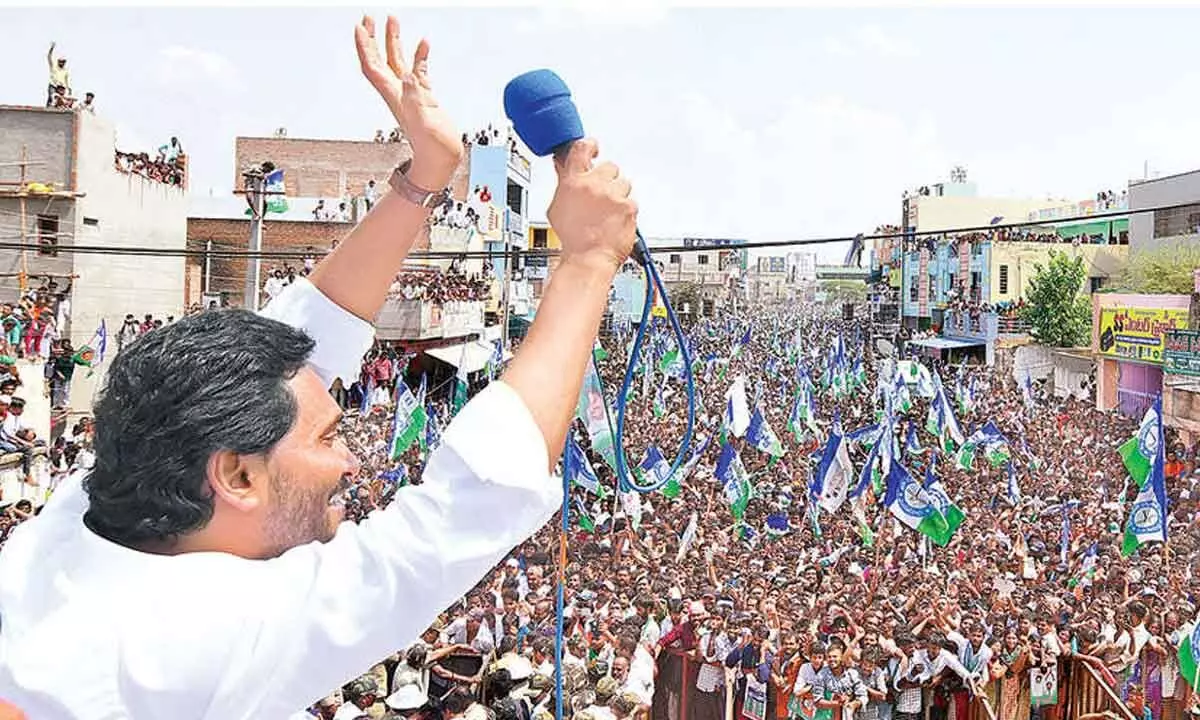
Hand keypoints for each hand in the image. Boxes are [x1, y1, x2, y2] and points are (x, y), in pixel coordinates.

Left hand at [355, 15, 461, 189]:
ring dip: (393, 41)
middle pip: (380, 60)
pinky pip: (418, 70)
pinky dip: (420, 55)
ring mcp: (411, 95)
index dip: (365, 46)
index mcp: (394, 96)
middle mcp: (399, 93)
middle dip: (373, 37)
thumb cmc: (432, 147)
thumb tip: (407, 73)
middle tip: (370, 16)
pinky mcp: (425, 98)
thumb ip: (416, 94)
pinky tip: (424, 44)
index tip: (361, 26)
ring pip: (397, 61)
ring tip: (393, 21)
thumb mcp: (424, 120)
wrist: (441, 163)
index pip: (373, 66)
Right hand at [548, 139, 636, 275]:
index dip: (590, 146)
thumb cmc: (572, 238)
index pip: (582, 149)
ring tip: (609, 211)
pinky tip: (615, 221)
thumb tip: (564, 167)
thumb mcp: (557, 207)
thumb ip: (564, 183)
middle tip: (602, 194)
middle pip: (609, 166)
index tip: (594, 148)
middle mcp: (594, 185)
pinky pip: (631, 201)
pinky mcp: (628, 207)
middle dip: (608, 178)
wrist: (588, 258)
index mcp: (573, 182)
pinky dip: (626, 210)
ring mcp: (613, 195)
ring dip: (618, 193)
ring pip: (623, 183)